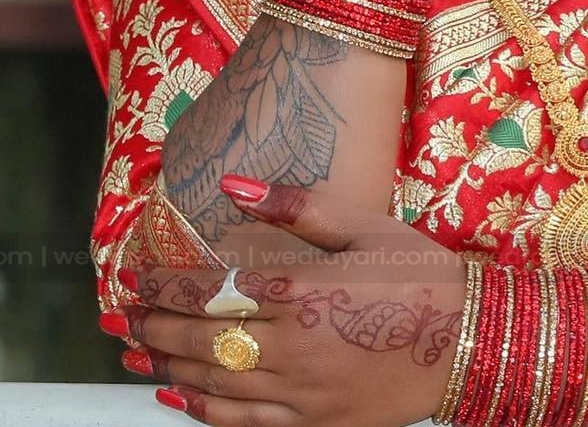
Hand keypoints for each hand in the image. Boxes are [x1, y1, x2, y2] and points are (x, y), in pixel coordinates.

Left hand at [114, 177, 467, 426]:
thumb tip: (233, 185)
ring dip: (167, 367)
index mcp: (301, 291)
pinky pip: (244, 423)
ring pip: (214, 383)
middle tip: (121, 317)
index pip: (213, 290)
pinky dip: (204, 411)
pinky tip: (180, 397)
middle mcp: (291, 346)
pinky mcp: (313, 424)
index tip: (138, 277)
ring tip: (135, 354)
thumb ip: (296, 207)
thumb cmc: (418, 274)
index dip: (168, 285)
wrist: (466, 340)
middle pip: (203, 339)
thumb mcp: (364, 225)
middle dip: (155, 326)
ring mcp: (300, 392)